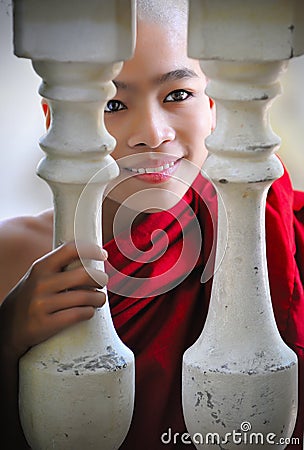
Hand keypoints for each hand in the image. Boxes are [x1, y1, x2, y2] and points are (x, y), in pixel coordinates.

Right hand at [0, 241, 107, 359]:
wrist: (7, 326)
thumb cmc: (31, 297)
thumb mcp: (38, 276)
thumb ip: (58, 266)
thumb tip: (90, 256)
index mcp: (41, 267)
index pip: (70, 250)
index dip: (91, 250)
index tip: (103, 255)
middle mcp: (41, 283)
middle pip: (84, 275)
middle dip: (100, 278)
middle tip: (103, 281)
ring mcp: (42, 304)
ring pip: (85, 297)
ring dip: (99, 298)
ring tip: (99, 299)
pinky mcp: (45, 324)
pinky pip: (78, 315)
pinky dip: (89, 312)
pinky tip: (89, 311)